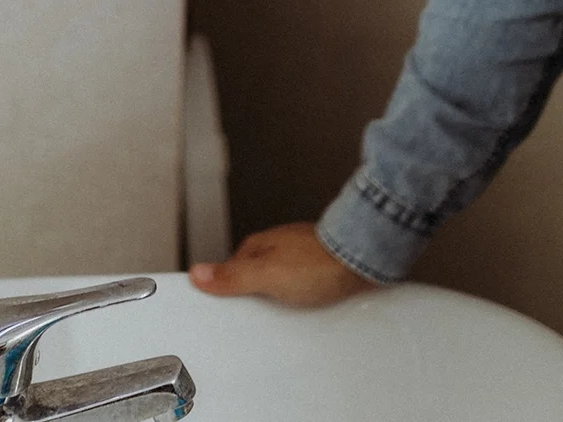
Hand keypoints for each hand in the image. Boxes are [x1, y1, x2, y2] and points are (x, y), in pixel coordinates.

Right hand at [188, 222, 375, 306]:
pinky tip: (306, 306)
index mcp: (259, 247)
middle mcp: (279, 248)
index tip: (221, 305)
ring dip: (280, 297)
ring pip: (280, 281)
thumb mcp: (266, 274)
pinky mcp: (322, 269)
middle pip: (255, 276)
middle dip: (254, 295)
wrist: (364, 258)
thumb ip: (233, 276)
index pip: (231, 269)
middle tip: (256, 315)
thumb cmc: (320, 262)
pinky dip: (301, 297)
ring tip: (284, 314)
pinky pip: (303, 286)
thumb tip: (199, 273)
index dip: (226, 289)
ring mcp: (301, 257)